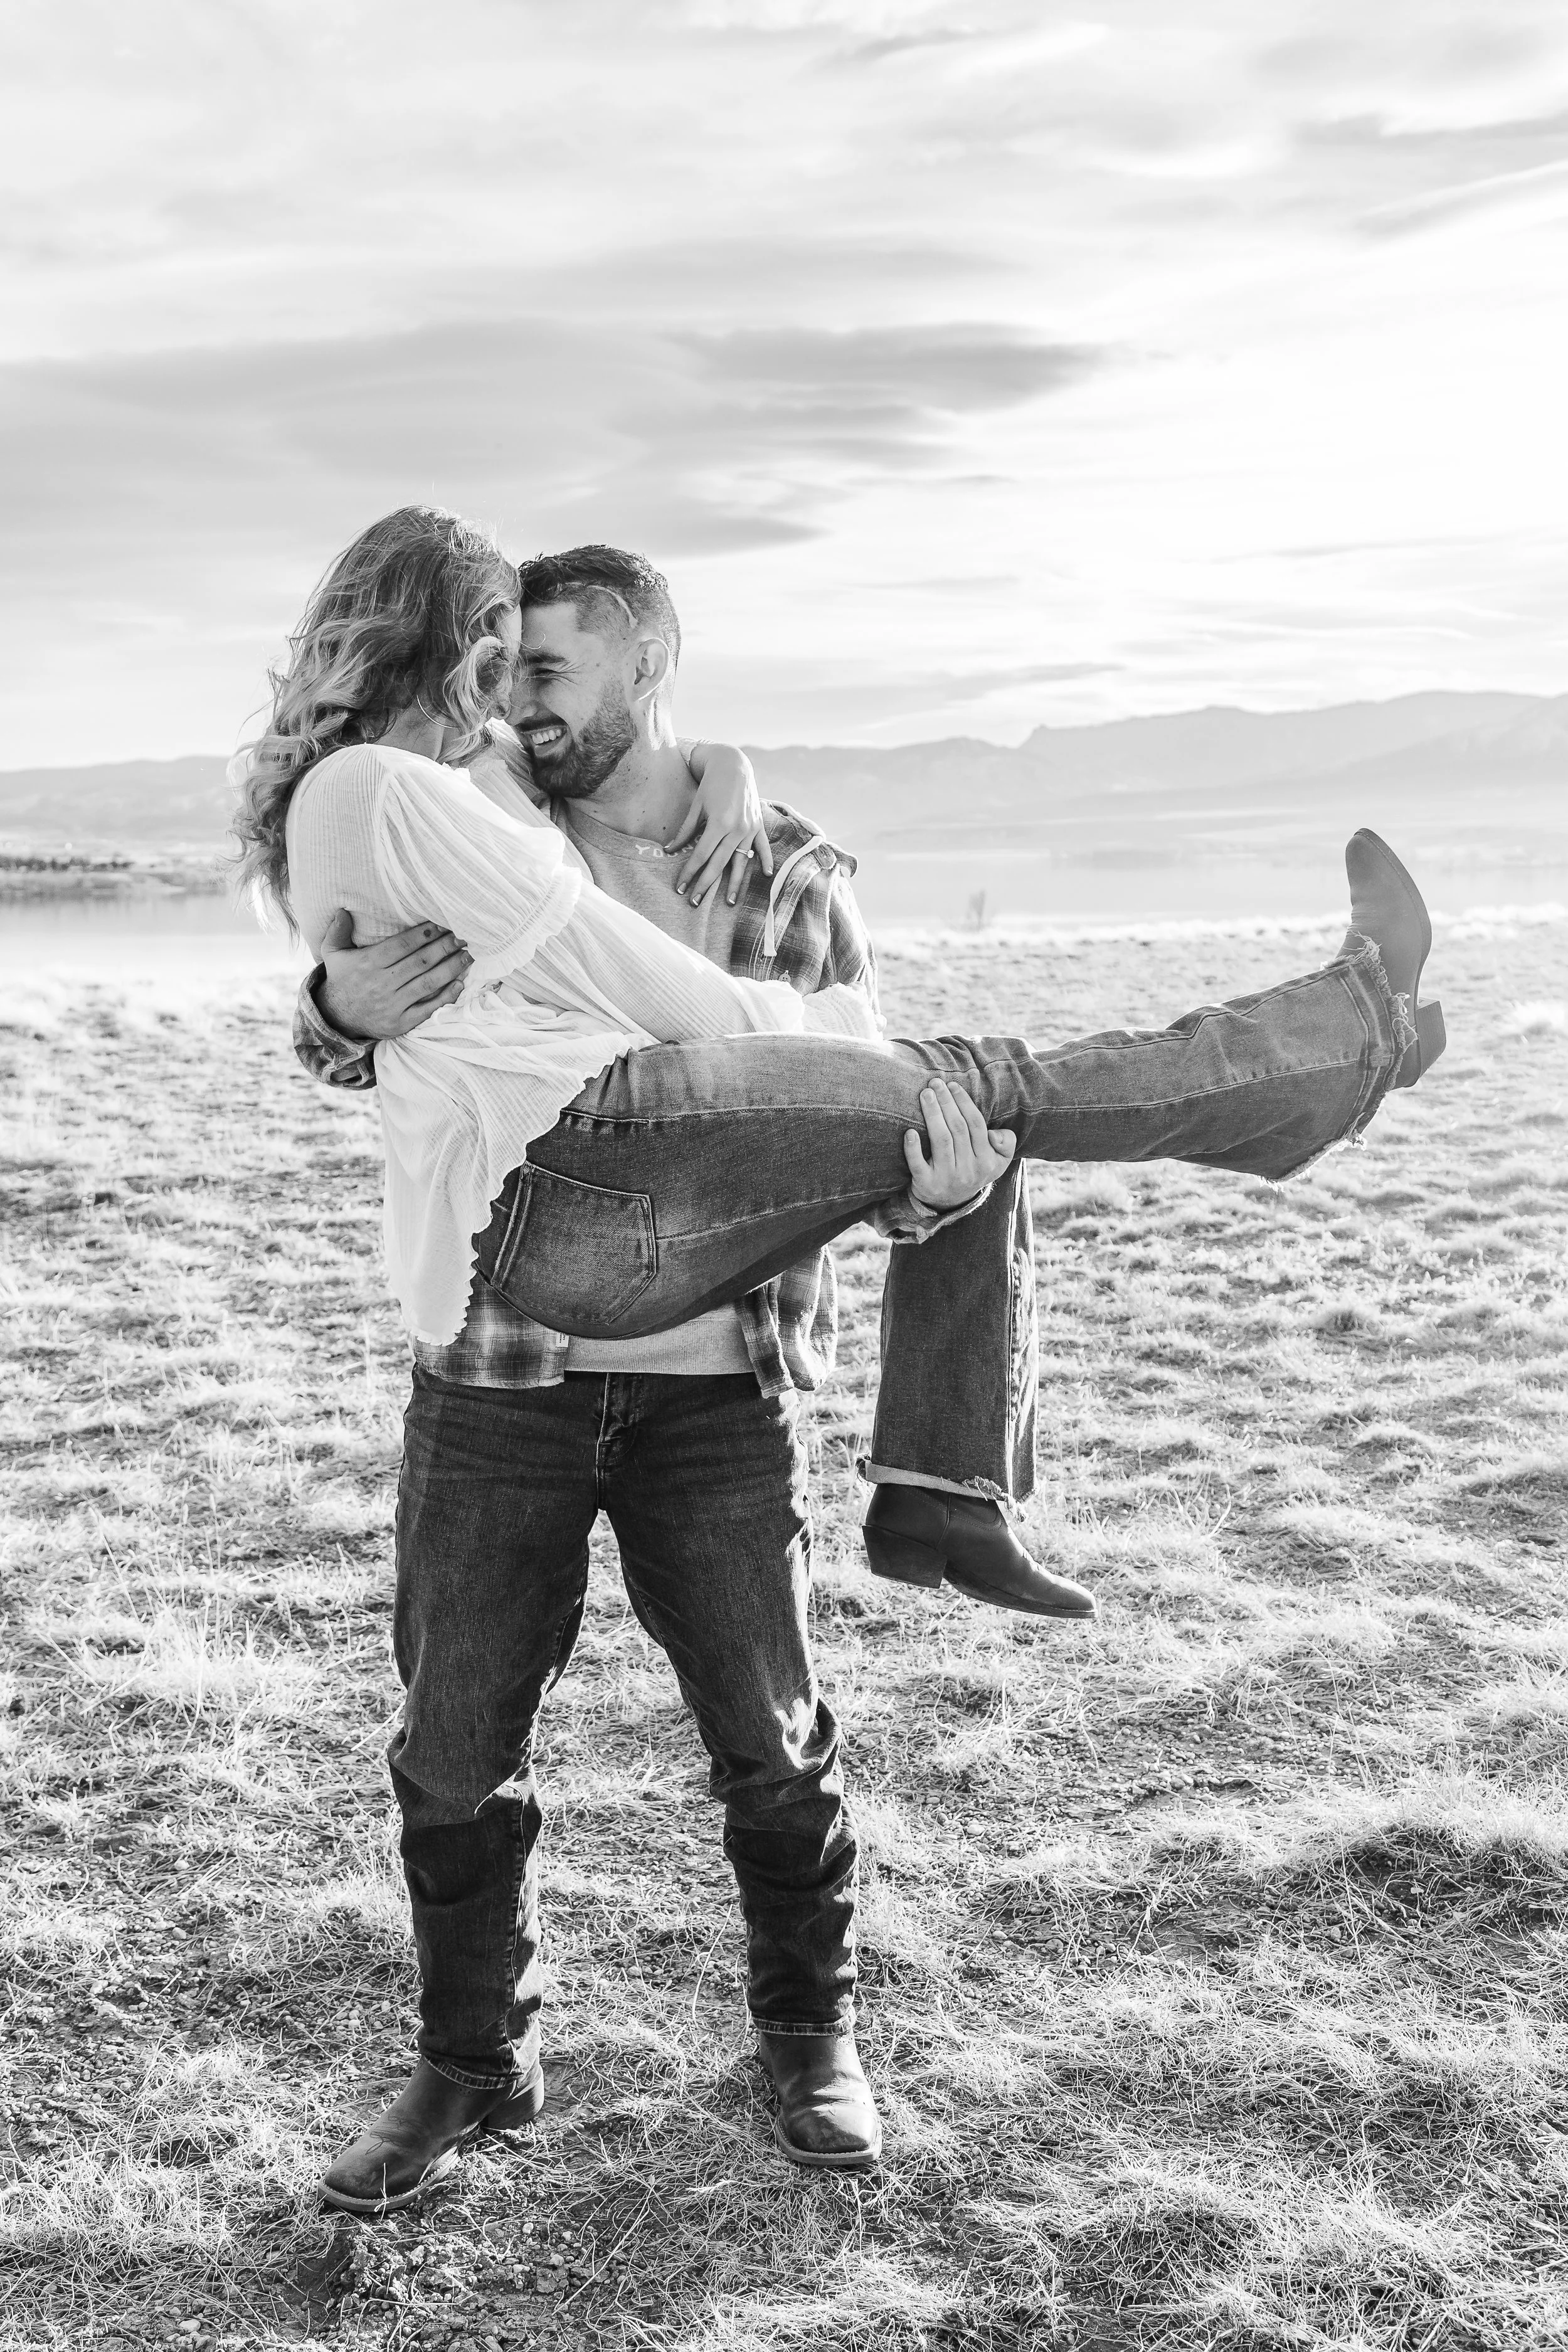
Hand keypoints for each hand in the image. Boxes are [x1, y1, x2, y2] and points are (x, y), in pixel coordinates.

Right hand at [316, 910, 472, 1040]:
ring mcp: (393, 1005)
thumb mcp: (332, 954)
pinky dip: (446, 997)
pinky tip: (460, 983)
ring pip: (428, 983)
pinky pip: (428, 1009)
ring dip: (451, 969)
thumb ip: (337, 931)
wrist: (337, 1019)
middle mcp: (382, 983)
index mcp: (368, 963)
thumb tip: (342, 910)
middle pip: (420, 962)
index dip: (425, 934)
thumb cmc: (341, 980)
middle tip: (463, 936)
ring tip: (468, 956)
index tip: (443, 924)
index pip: (403, 945)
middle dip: (444, 947)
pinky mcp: (401, 1023)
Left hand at [670, 742, 774, 905]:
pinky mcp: (758, 826)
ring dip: (735, 884)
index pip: (701, 856)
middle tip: (694, 902)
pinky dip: (764, 860)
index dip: (689, 873)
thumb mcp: (696, 806)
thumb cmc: (710, 784)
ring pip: (741, 862)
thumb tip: (669, 850)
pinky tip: (765, 875)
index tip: (680, 887)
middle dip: (705, 884)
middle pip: (719, 864)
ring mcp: (750, 829)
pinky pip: (762, 847)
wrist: (733, 765)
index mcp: (719, 824)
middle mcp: (737, 829)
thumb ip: (685, 830)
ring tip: (729, 902)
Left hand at [903, 1078, 1015, 1211]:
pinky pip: (918, 1164)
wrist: (952, 1201)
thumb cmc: (975, 1169)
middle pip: (957, 1129)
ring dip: (932, 1114)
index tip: (953, 1085)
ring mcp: (947, 1178)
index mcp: (987, 1160)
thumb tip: (993, 1133)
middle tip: (935, 1083)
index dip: (964, 1102)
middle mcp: (968, 1170)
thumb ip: (1006, 1143)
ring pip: (941, 1141)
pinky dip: (913, 1148)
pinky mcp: (926, 1184)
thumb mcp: (999, 1160)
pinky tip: (909, 1131)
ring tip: (925, 1094)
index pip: (975, 1125)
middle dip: (946, 1102)